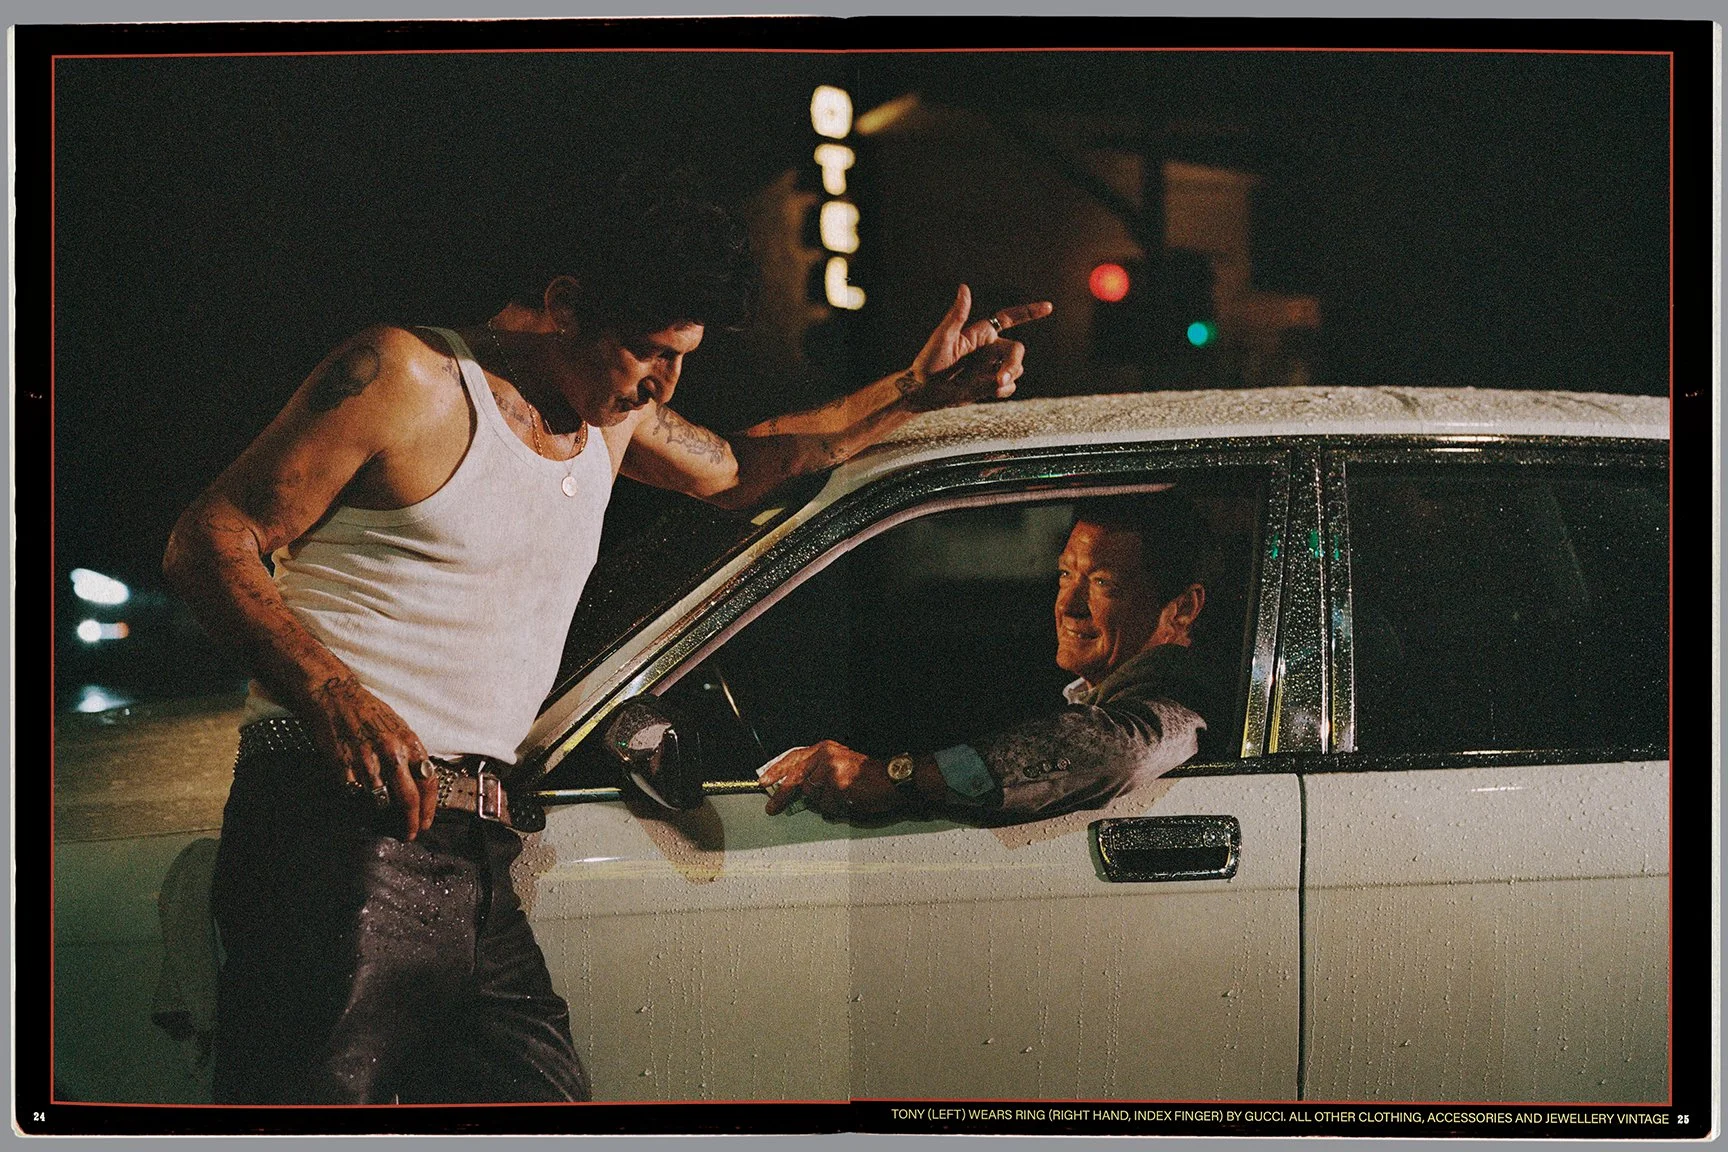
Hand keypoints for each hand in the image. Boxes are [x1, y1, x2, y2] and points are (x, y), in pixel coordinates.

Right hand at [303, 676, 438, 839]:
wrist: (334, 695)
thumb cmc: (368, 711)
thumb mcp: (399, 727)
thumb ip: (410, 754)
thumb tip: (420, 781)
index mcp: (409, 742)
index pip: (428, 783)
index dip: (429, 808)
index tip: (426, 822)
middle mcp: (391, 753)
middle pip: (408, 799)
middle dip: (411, 822)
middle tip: (409, 834)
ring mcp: (366, 761)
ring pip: (380, 802)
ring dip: (383, 815)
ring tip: (383, 820)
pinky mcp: (343, 767)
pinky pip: (355, 795)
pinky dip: (359, 803)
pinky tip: (361, 804)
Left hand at [760, 740, 897, 818]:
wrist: (891, 779)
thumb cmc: (867, 775)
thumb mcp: (840, 763)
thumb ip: (817, 770)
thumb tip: (795, 788)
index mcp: (824, 749)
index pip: (794, 757)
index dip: (777, 769)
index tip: (765, 781)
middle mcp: (826, 757)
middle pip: (796, 779)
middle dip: (782, 796)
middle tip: (772, 808)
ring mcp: (832, 771)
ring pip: (813, 796)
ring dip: (825, 802)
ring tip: (842, 796)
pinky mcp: (839, 787)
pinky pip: (827, 806)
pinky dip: (835, 809)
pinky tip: (848, 800)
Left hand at [905, 284, 1053, 409]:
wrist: (924, 392)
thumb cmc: (928, 363)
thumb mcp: (942, 337)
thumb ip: (957, 315)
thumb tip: (964, 287)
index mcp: (980, 334)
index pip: (1008, 318)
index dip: (1029, 312)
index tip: (1049, 307)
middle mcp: (989, 349)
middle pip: (1016, 350)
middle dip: (1013, 364)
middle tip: (1000, 379)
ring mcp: (991, 368)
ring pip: (1017, 369)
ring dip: (1007, 377)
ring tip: (990, 384)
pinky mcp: (990, 385)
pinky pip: (1009, 387)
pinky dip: (1002, 391)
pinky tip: (989, 392)